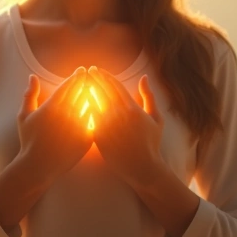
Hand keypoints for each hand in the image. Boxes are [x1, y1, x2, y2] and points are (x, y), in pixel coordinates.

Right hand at [16, 67, 94, 178]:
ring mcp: (78, 126)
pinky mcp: (86, 138)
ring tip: (97, 90)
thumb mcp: (24, 115)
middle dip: (87, 82)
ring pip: (91, 105)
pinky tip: (99, 110)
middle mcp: (66, 114)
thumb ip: (30, 94)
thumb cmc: (29, 140)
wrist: (38, 166)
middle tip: (92, 76)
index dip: (77, 76)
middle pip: (82, 91)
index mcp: (52, 106)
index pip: (69, 84)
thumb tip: (33, 76)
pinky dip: (97, 113)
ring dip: (95, 95)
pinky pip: (95, 121)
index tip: (82, 71)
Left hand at [86, 66, 165, 185]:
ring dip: (86, 90)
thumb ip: (149, 96)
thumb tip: (144, 77)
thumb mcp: (156, 118)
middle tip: (87, 71)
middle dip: (93, 78)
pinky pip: (88, 117)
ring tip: (81, 82)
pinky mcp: (98, 135)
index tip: (97, 69)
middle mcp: (118, 114)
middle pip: (102, 90)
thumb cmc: (151, 143)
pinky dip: (84, 107)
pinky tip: (79, 101)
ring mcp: (107, 125)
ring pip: (93, 102)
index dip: (104, 75)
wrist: (142, 167)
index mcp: (132, 107)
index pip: (114, 85)